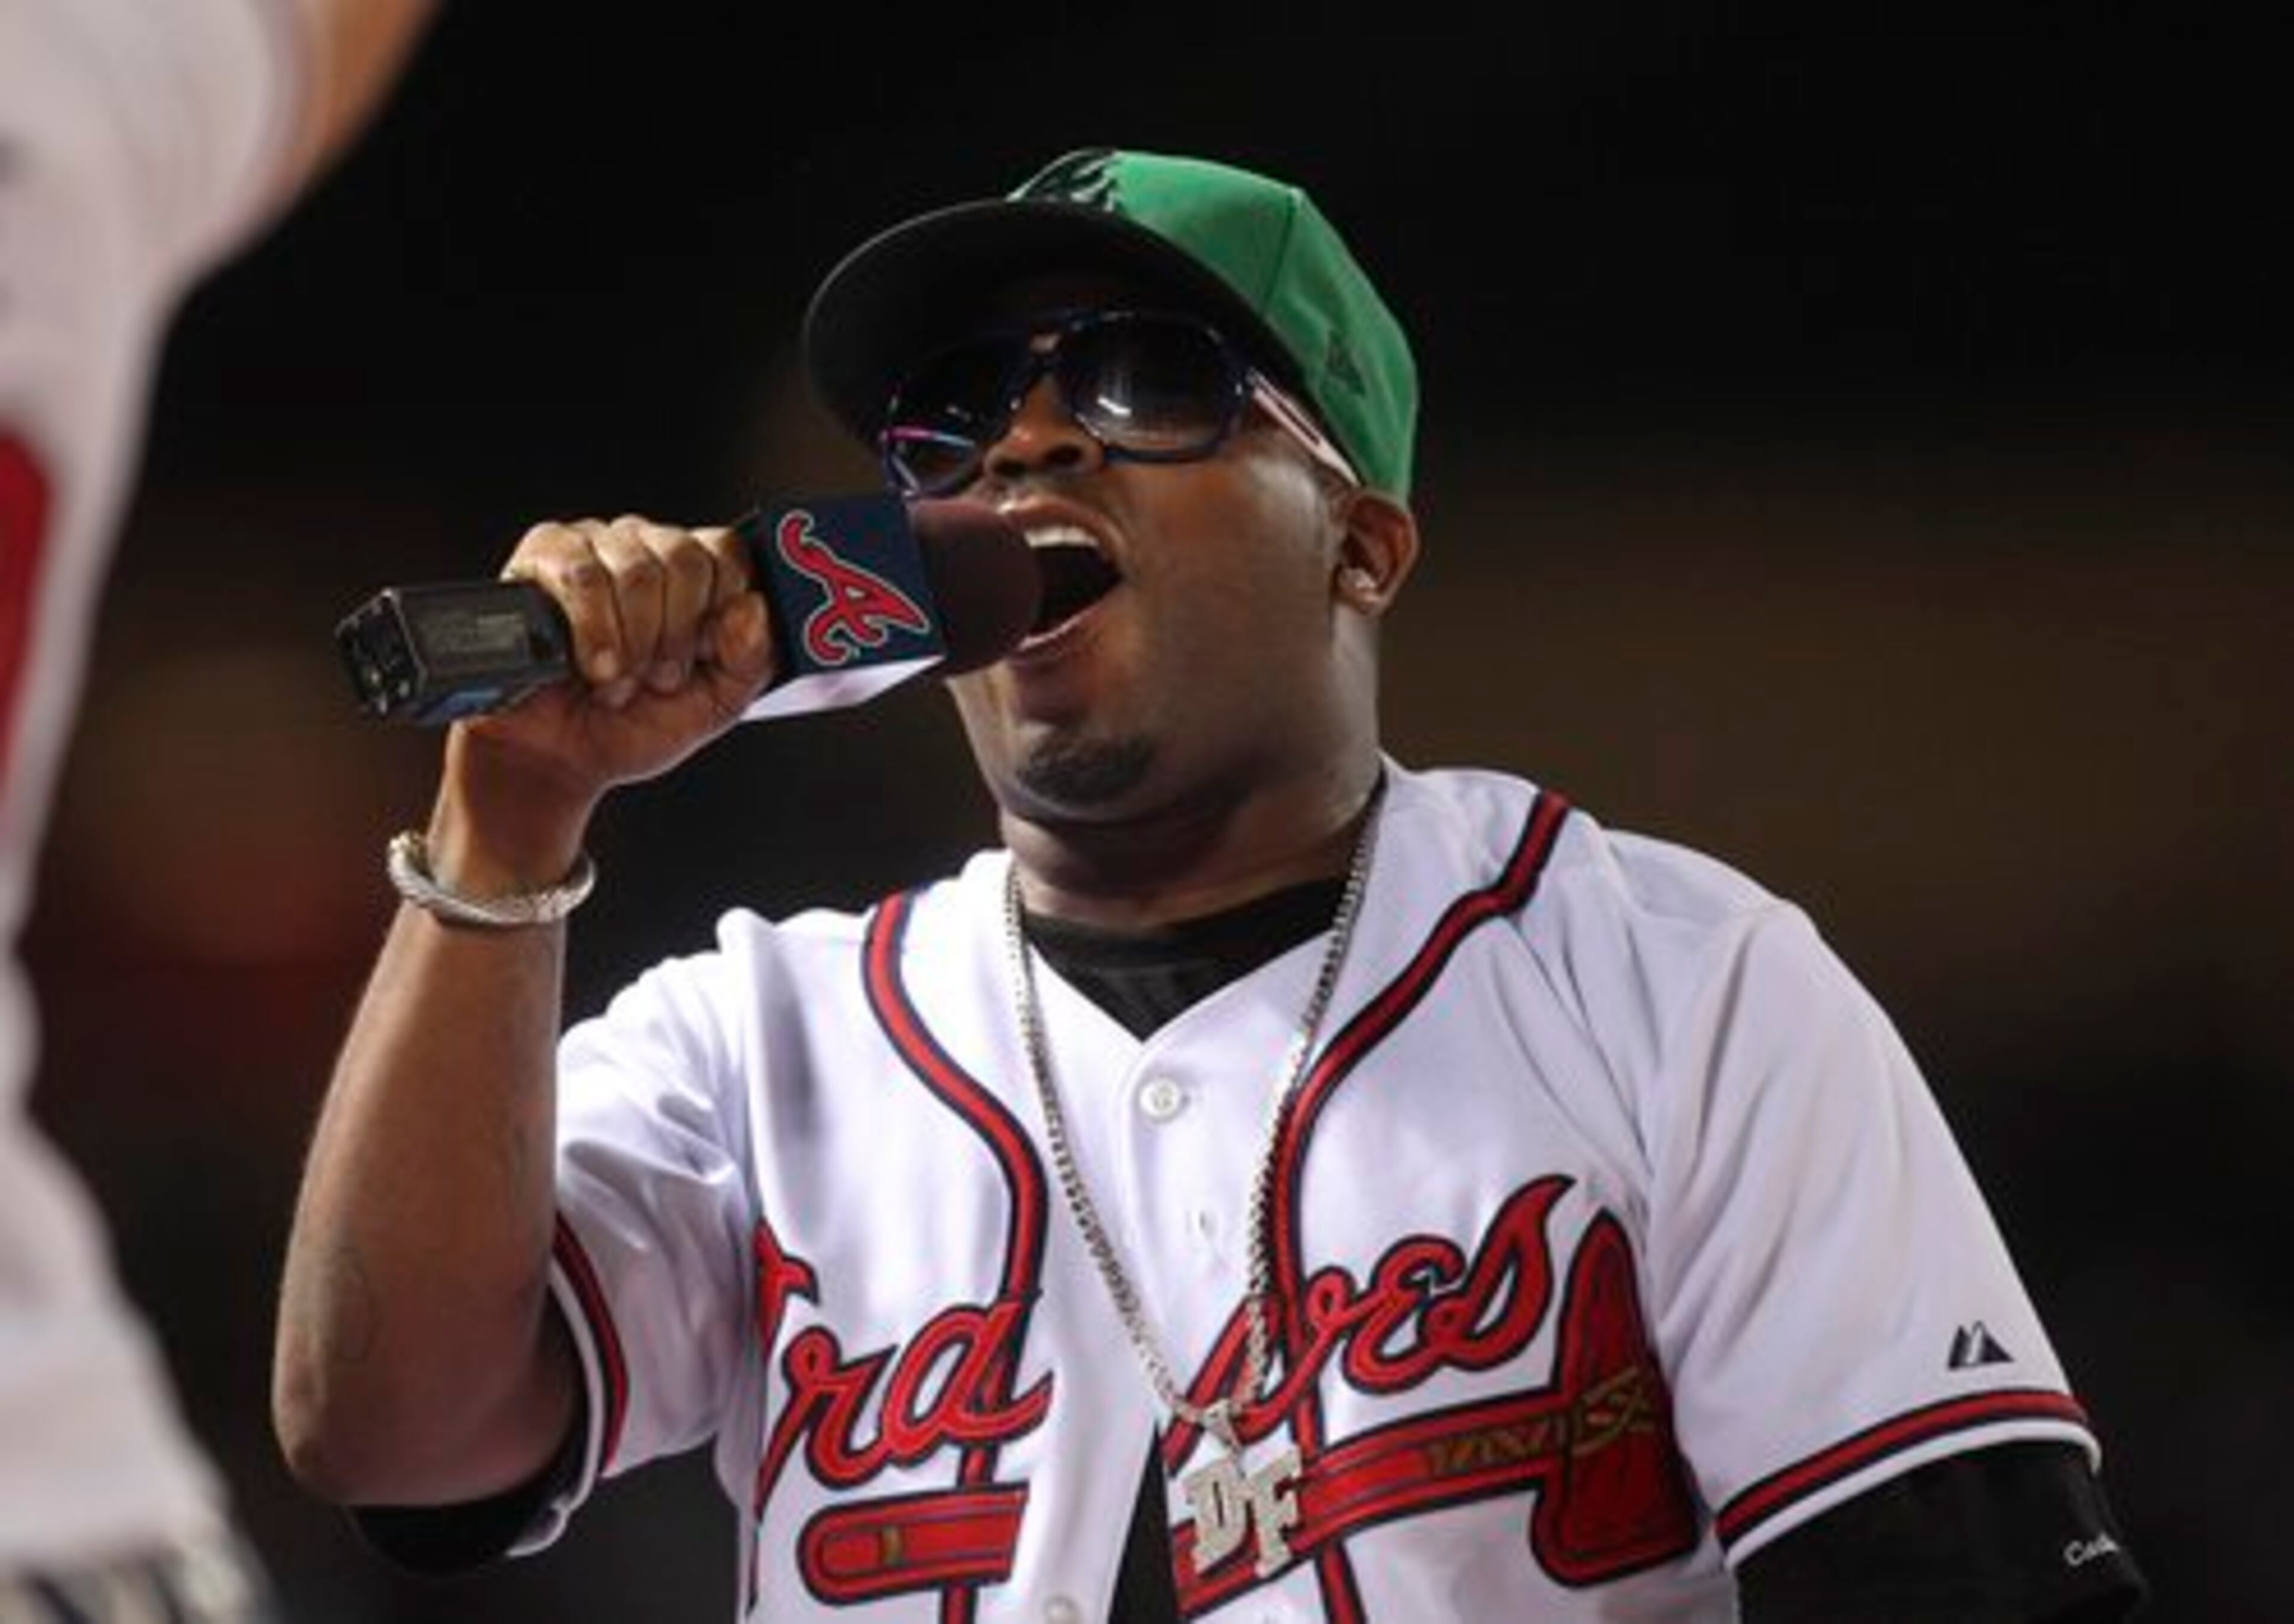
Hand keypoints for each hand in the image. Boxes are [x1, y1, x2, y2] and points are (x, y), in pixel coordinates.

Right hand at [430, 515, 773, 881]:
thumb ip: (750, 660)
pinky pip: (581, 575)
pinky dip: (591, 631)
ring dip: (633, 642)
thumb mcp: (713, 706)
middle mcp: (645, 550)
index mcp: (692, 577)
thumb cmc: (629, 725)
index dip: (722, 601)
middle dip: (675, 633)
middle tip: (657, 675)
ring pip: (636, 569)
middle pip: (685, 557)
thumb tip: (753, 606)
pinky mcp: (544, 556)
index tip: (704, 650)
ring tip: (617, 677)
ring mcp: (593, 547)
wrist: (555, 757)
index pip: (725, 548)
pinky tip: (589, 664)